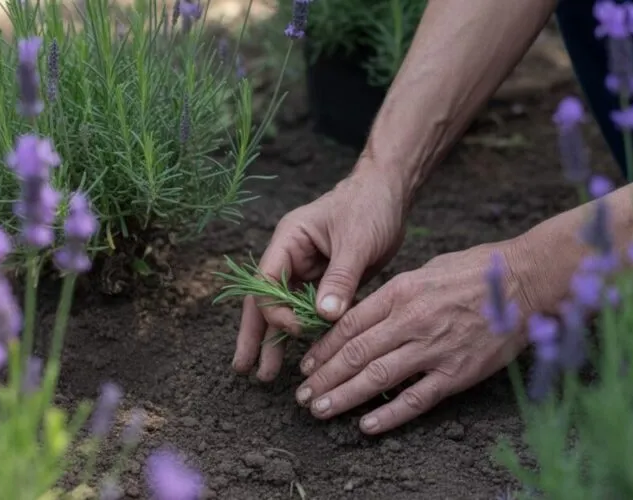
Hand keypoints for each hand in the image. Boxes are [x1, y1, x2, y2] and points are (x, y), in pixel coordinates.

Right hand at [232, 167, 407, 380]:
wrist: (389, 193)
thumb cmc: (370, 207)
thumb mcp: (356, 242)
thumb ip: (340, 279)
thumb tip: (323, 317)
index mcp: (290, 240)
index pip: (266, 281)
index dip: (276, 310)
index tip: (299, 330)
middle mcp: (291, 257)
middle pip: (263, 300)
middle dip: (254, 334)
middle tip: (243, 369)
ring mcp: (306, 270)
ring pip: (284, 310)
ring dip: (276, 339)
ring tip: (266, 375)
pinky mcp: (325, 281)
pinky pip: (308, 310)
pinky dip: (305, 332)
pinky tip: (301, 357)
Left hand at [293, 239, 540, 433]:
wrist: (525, 281)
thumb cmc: (476, 270)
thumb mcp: (426, 269)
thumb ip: (394, 293)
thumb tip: (366, 312)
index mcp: (401, 292)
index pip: (349, 324)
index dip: (323, 348)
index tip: (307, 365)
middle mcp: (411, 321)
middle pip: (356, 354)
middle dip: (324, 377)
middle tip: (303, 395)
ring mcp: (434, 348)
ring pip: (378, 377)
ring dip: (344, 396)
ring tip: (320, 410)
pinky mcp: (457, 372)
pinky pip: (416, 398)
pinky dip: (389, 414)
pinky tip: (366, 425)